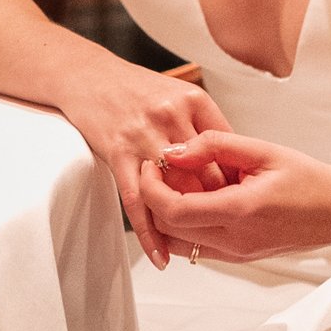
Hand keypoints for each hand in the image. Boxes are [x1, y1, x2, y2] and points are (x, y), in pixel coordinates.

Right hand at [56, 62, 232, 267]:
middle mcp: (172, 117)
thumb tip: (232, 162)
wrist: (88, 76)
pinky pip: (137, 201)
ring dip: (186, 222)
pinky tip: (161, 254)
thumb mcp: (179, 94)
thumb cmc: (135, 88)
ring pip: (175, 191)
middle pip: (205, 174)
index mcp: (195, 101)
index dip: (236, 181)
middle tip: (225, 229)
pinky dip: (150, 233)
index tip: (243, 202)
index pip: (227, 149)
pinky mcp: (118, 153)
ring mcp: (144, 136)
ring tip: (197, 245)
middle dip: (216, 205)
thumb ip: (204, 125)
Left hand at [138, 131, 330, 261]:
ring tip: (178, 182)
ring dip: (167, 214)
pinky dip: (184, 224)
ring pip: (178, 242)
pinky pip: (196, 246)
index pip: (174, 211)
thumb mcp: (263, 150)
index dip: (152, 188)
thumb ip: (216, 145)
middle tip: (159, 168)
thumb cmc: (309, 179)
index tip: (152, 164)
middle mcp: (235, 241)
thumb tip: (175, 151)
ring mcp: (235, 254)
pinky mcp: (238, 258)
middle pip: (169, 230)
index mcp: (241, 211)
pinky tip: (197, 198)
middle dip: (153, 198)